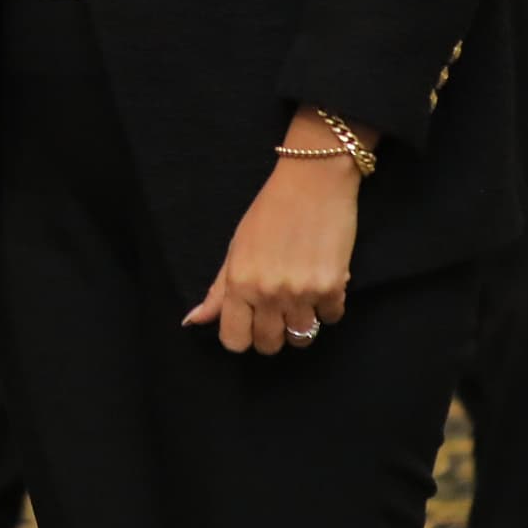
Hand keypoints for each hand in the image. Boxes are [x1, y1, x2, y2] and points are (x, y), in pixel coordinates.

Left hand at [182, 112, 366, 354]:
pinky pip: (332, 318)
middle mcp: (269, 293)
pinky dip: (328, 308)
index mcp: (240, 283)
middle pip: (269, 345)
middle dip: (271, 335)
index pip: (235, 341)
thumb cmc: (268, 213)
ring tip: (300, 299)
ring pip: (302, 338)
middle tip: (276, 312)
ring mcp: (303, 292)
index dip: (241, 338)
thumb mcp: (235, 250)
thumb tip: (193, 322)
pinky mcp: (334, 286)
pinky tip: (321, 285)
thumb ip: (218, 291)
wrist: (312, 183)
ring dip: (301, 324)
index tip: (249, 324)